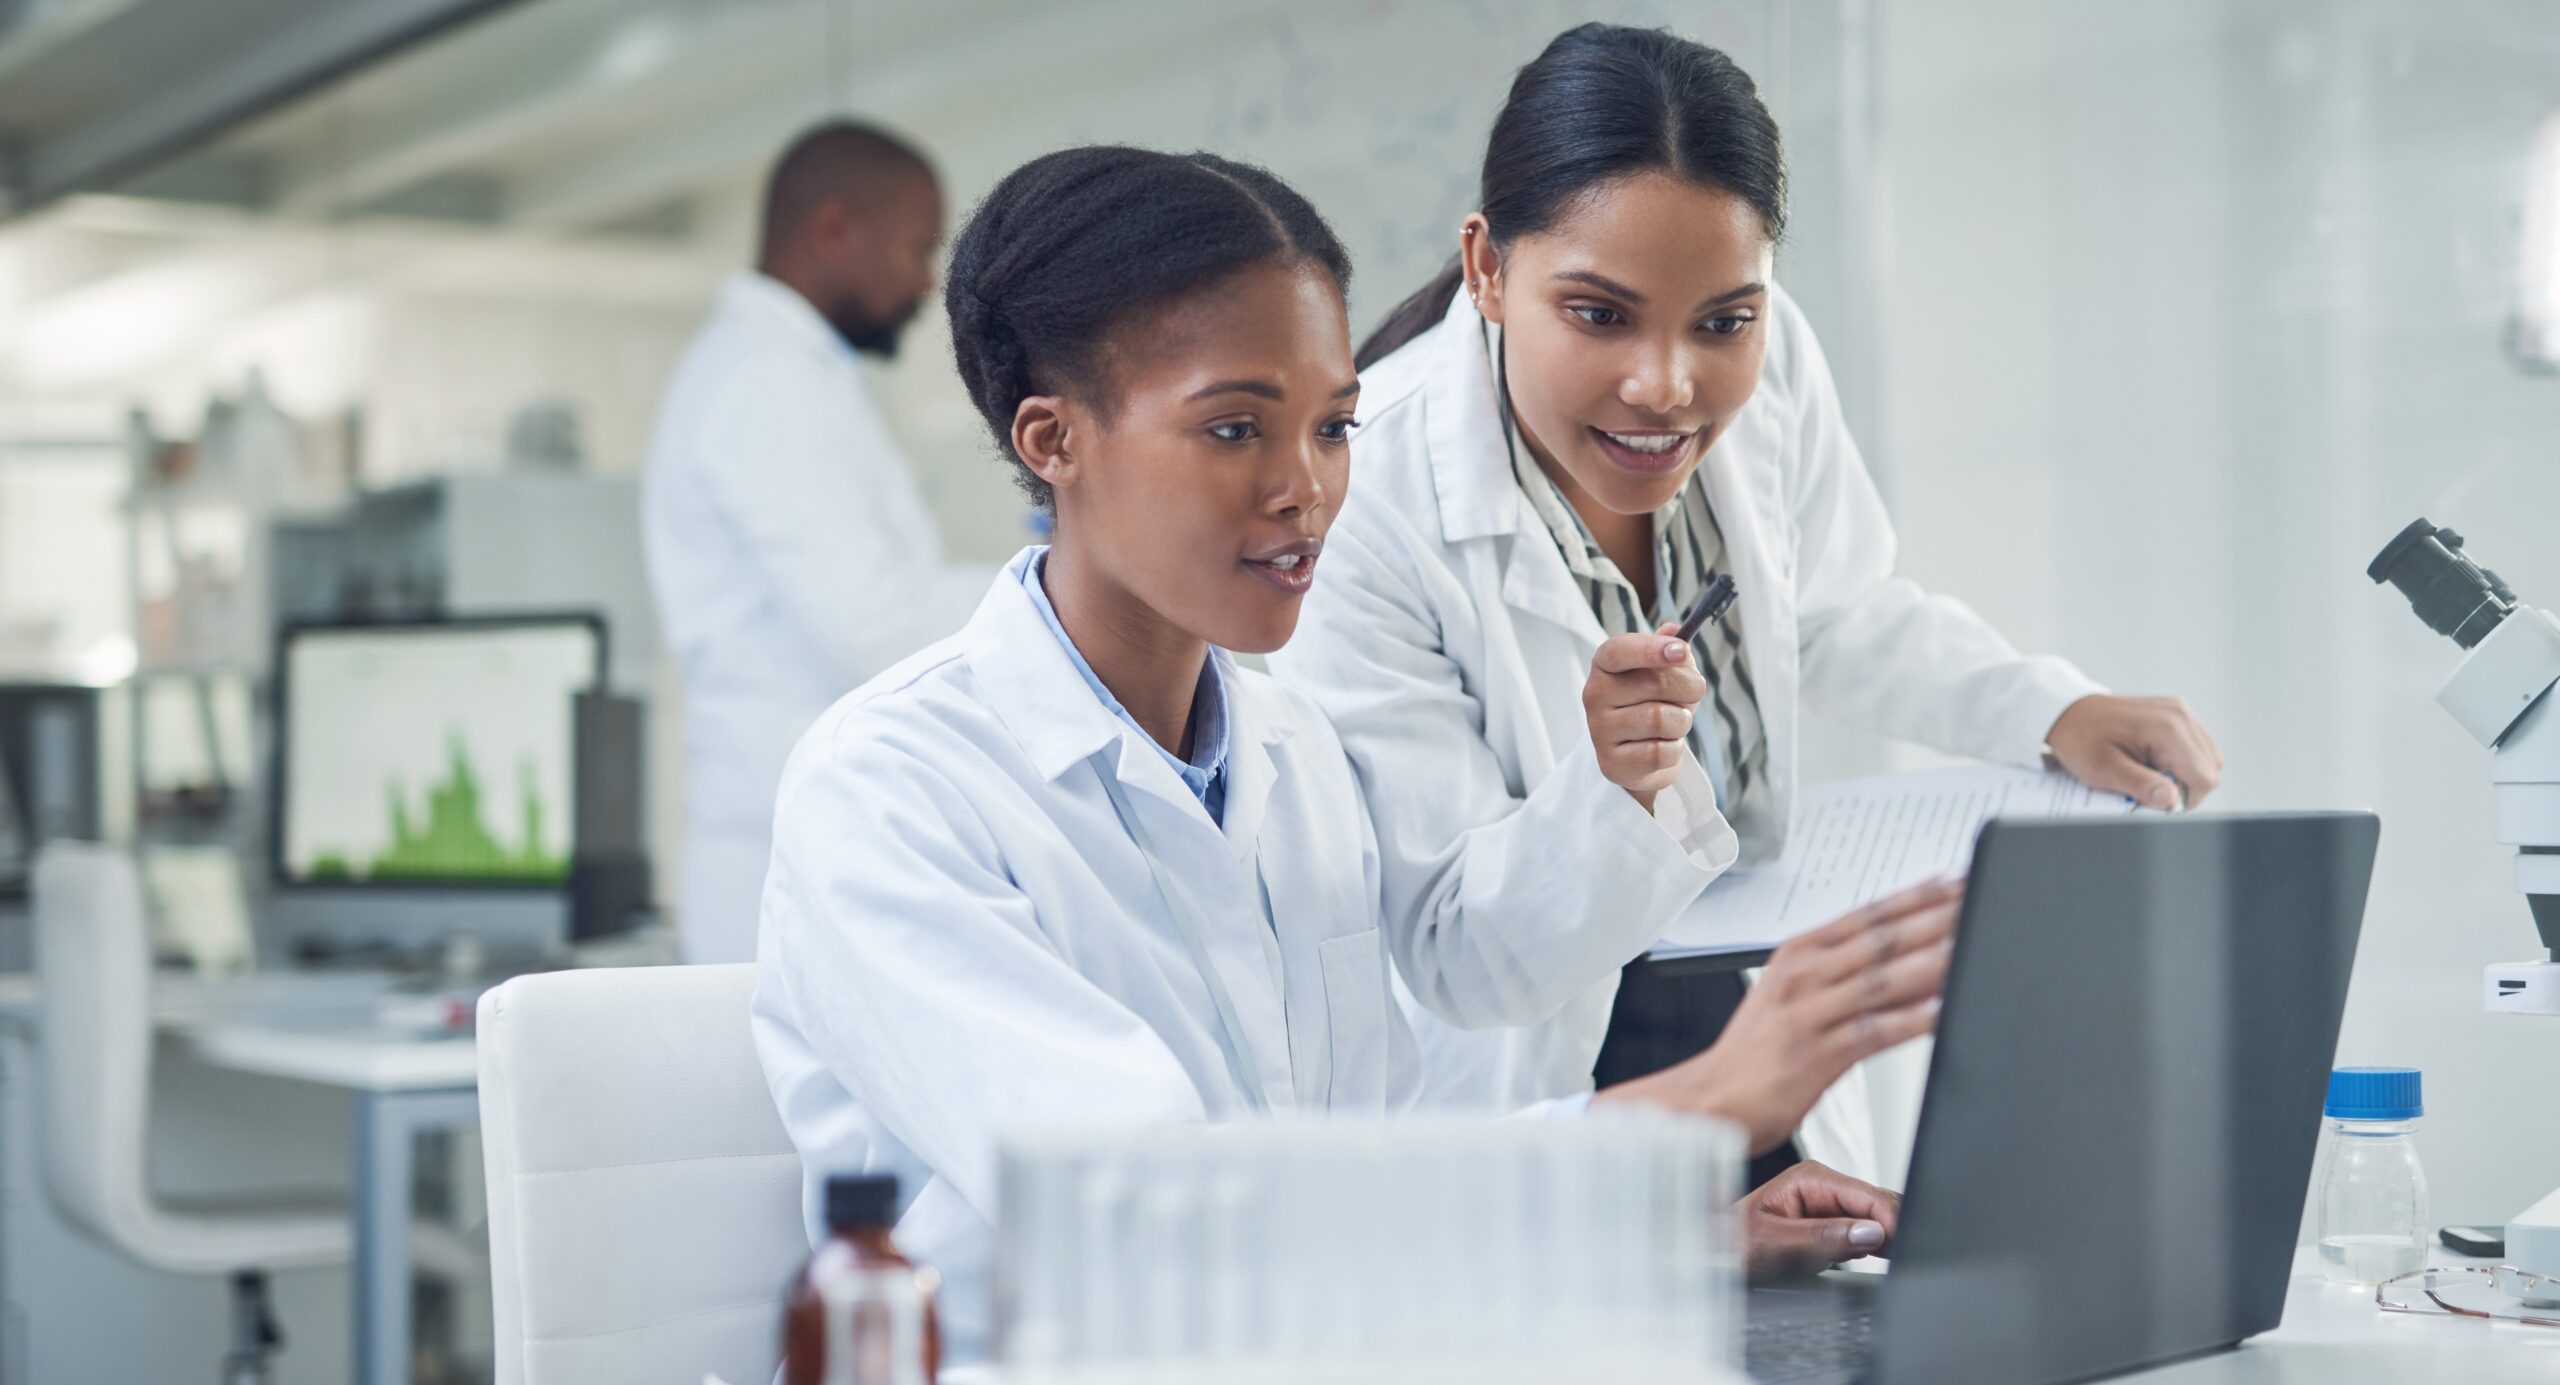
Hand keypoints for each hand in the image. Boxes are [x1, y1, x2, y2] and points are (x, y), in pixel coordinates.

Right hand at [1583, 622, 1707, 810]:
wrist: (1639, 757)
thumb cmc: (1654, 703)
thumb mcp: (1664, 671)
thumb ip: (1671, 648)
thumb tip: (1674, 630)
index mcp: (1604, 664)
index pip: (1619, 650)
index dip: (1651, 649)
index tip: (1681, 651)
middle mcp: (1594, 694)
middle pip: (1656, 683)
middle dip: (1689, 689)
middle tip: (1691, 695)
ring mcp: (1599, 730)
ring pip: (1662, 720)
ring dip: (1682, 722)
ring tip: (1673, 724)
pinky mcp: (1612, 762)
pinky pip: (1661, 752)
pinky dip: (1674, 750)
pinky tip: (1663, 747)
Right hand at [1592, 877, 1960, 1152]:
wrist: (1707, 1099)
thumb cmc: (1754, 1052)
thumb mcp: (1788, 994)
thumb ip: (1836, 971)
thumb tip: (1895, 955)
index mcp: (1799, 954)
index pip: (1867, 915)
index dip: (1915, 896)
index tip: (1956, 881)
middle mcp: (1804, 976)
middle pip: (1881, 940)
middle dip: (1936, 919)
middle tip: (1979, 902)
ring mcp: (1809, 1014)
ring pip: (1882, 980)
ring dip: (1932, 962)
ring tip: (1973, 946)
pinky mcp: (1816, 1055)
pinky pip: (1874, 1033)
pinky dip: (1911, 1021)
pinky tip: (1943, 1012)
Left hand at [1741, 1161, 1900, 1280]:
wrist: (1717, 1255)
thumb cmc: (1733, 1243)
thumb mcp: (1774, 1243)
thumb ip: (1822, 1236)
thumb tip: (1868, 1232)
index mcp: (1811, 1178)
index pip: (1870, 1195)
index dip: (1891, 1222)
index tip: (1900, 1248)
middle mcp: (1825, 1185)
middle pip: (1880, 1204)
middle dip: (1893, 1231)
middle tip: (1897, 1261)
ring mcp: (1832, 1204)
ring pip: (1878, 1219)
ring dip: (1886, 1240)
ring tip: (1885, 1262)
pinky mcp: (1835, 1223)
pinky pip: (1868, 1232)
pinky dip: (1876, 1247)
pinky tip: (1869, 1259)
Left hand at [2047, 694, 2223, 811]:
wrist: (2069, 712)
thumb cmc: (2082, 740)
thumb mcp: (2105, 769)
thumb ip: (2140, 785)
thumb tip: (2172, 801)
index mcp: (2168, 729)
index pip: (2204, 778)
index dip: (2183, 798)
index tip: (2155, 799)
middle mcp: (2181, 716)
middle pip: (2210, 770)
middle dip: (2183, 787)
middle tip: (2148, 785)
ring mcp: (2182, 712)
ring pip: (2208, 759)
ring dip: (2184, 774)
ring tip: (2150, 771)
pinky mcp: (2178, 714)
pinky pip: (2198, 747)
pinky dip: (2182, 761)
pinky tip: (2155, 760)